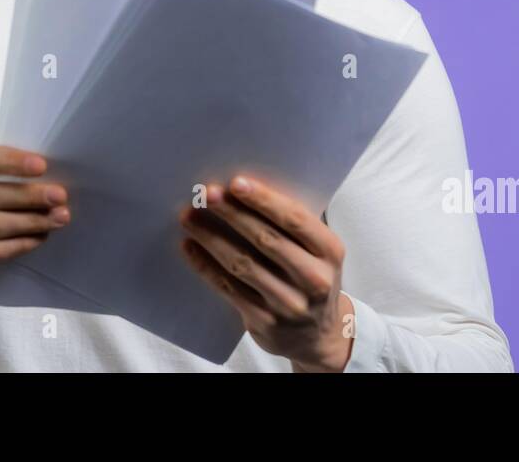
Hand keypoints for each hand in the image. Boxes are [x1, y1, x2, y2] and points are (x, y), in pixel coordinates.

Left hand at [178, 175, 353, 371]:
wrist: (319, 335)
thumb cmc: (312, 276)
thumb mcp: (318, 251)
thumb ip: (294, 224)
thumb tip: (244, 190)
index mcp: (330, 251)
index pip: (294, 220)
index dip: (264, 200)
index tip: (236, 183)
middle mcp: (314, 279)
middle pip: (266, 239)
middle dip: (232, 213)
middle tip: (206, 194)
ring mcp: (289, 304)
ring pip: (243, 264)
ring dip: (211, 237)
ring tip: (189, 216)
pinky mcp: (265, 322)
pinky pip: (229, 288)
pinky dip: (206, 266)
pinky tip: (190, 247)